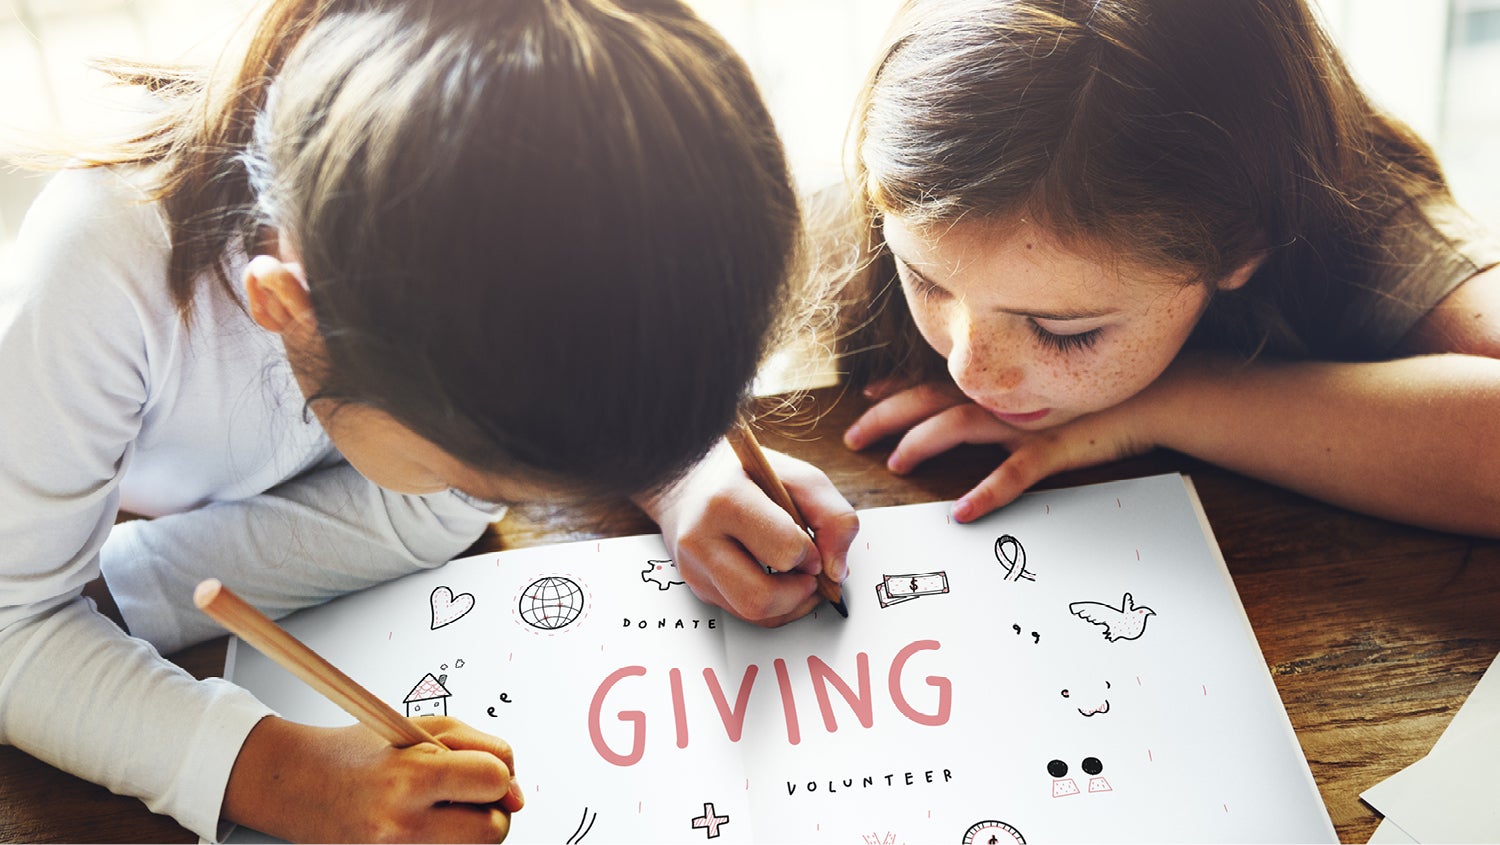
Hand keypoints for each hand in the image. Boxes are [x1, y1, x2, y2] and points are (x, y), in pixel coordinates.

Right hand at [225, 715, 520, 842]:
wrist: (304, 786)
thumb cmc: (365, 752)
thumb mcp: (423, 727)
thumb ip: (481, 748)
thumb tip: (516, 791)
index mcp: (412, 779)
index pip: (494, 780)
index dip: (497, 771)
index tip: (481, 768)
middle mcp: (404, 826)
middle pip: (494, 829)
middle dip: (492, 808)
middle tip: (465, 792)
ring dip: (473, 827)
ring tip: (443, 807)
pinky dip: (450, 841)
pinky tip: (430, 824)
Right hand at [636, 437, 858, 626]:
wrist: (690, 479)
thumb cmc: (748, 475)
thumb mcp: (798, 476)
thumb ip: (832, 516)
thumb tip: (835, 571)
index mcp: (726, 500)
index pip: (783, 550)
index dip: (810, 554)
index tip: (812, 544)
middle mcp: (701, 539)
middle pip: (760, 598)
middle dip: (799, 592)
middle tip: (809, 572)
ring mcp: (694, 568)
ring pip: (753, 615)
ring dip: (789, 605)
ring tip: (798, 579)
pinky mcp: (697, 587)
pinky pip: (745, 616)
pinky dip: (774, 607)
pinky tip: (780, 583)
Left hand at [844, 378, 1153, 521]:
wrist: (1151, 398)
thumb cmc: (1091, 401)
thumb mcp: (1037, 395)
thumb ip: (998, 401)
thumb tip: (958, 407)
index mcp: (995, 387)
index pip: (931, 383)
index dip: (894, 390)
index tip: (864, 399)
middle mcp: (1002, 399)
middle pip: (929, 400)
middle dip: (886, 417)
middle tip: (853, 438)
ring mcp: (1024, 422)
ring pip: (960, 425)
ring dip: (923, 442)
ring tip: (897, 463)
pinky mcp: (1053, 448)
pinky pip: (1014, 473)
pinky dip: (986, 492)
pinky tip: (962, 511)